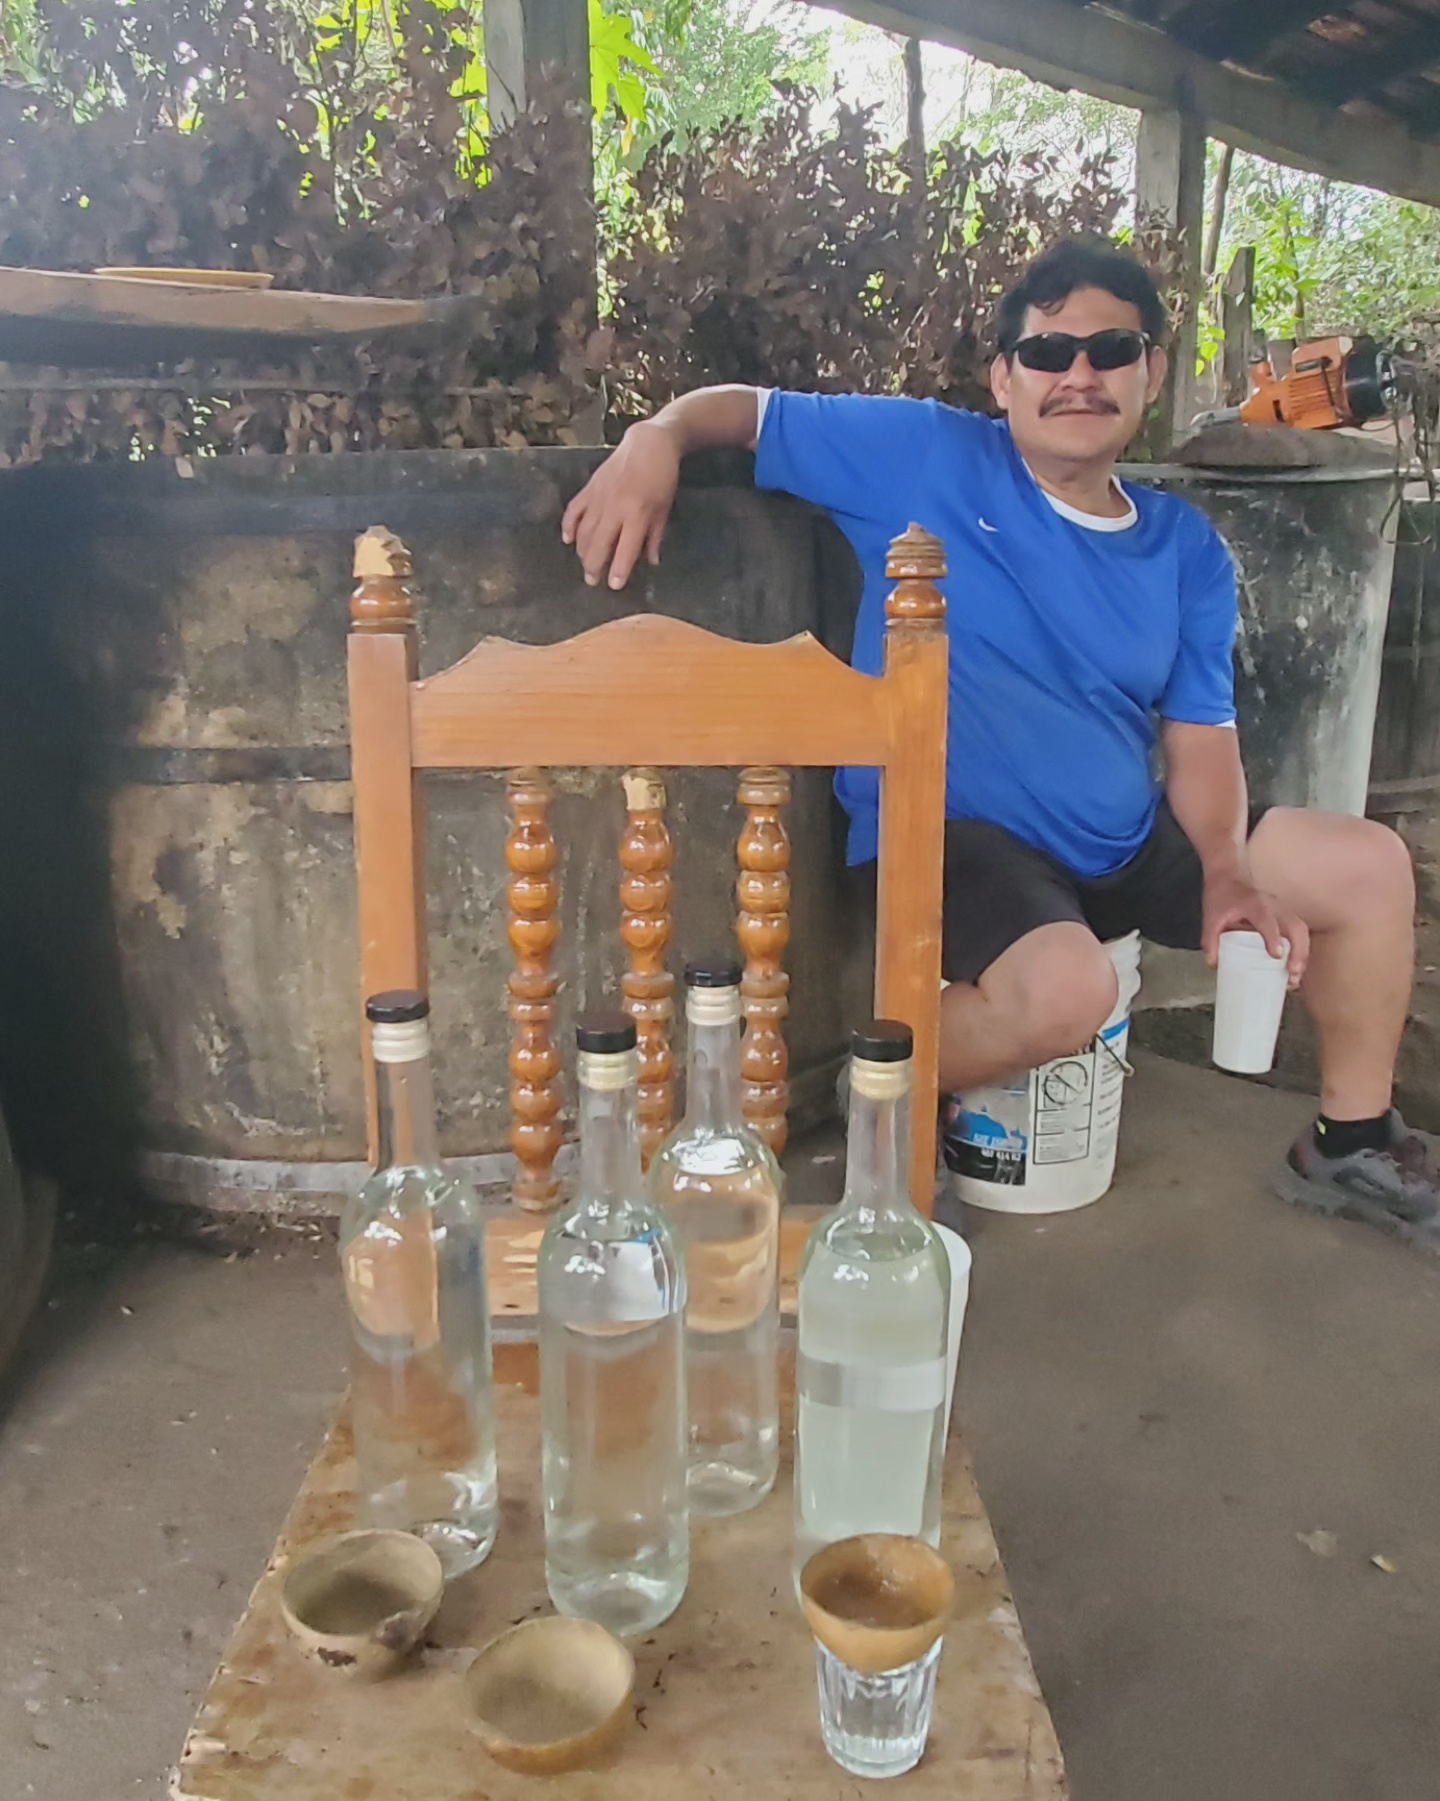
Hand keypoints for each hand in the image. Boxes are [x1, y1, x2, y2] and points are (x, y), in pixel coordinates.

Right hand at [561, 419, 680, 589]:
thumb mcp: (664, 508)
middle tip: (593, 581)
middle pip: (598, 543)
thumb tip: (650, 562)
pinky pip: (574, 510)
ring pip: (583, 531)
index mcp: (637, 513)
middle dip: (594, 566)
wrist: (649, 443)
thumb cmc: (662, 477)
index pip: (625, 548)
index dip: (618, 569)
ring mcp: (599, 496)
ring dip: (582, 552)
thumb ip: (655, 536)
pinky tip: (568, 540)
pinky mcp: (589, 487)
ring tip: (584, 565)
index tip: (614, 586)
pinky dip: (569, 526)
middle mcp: (615, 507)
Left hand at [1201, 869, 1309, 987]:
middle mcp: (1273, 905)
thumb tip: (1213, 963)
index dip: (1273, 938)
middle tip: (1293, 973)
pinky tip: (1295, 966)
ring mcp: (1282, 908)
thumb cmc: (1221, 894)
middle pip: (1296, 927)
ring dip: (1303, 952)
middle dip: (1298, 951)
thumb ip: (1210, 940)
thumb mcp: (1211, 916)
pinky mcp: (1285, 913)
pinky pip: (1299, 931)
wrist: (1227, 873)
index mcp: (1254, 904)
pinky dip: (1301, 949)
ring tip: (1296, 974)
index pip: (1268, 921)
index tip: (1277, 955)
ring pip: (1301, 929)